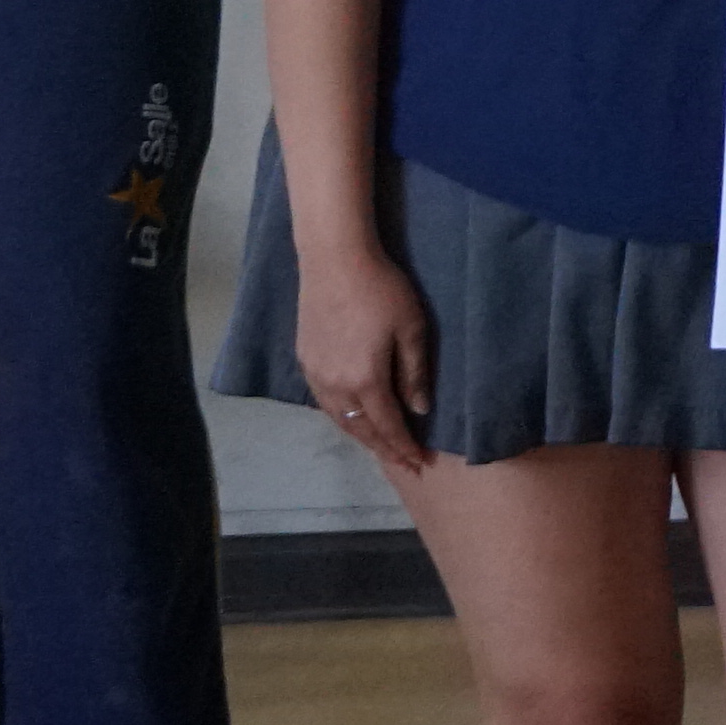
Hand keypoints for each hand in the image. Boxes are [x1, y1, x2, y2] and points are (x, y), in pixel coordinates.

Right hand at [293, 239, 437, 473]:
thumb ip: (414, 374)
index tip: (420, 463)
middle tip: (403, 463)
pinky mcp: (304, 360)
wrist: (334, 260)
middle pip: (360, 429)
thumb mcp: (412, 329)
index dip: (404, 447)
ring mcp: (315, 375)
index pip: (388, 426)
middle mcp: (335, 387)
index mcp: (366, 381)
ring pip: (339, 419)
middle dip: (383, 448)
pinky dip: (342, 417)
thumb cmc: (382, 290)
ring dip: (360, 435)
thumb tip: (420, 410)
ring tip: (379, 445)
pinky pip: (324, 402)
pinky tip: (351, 416)